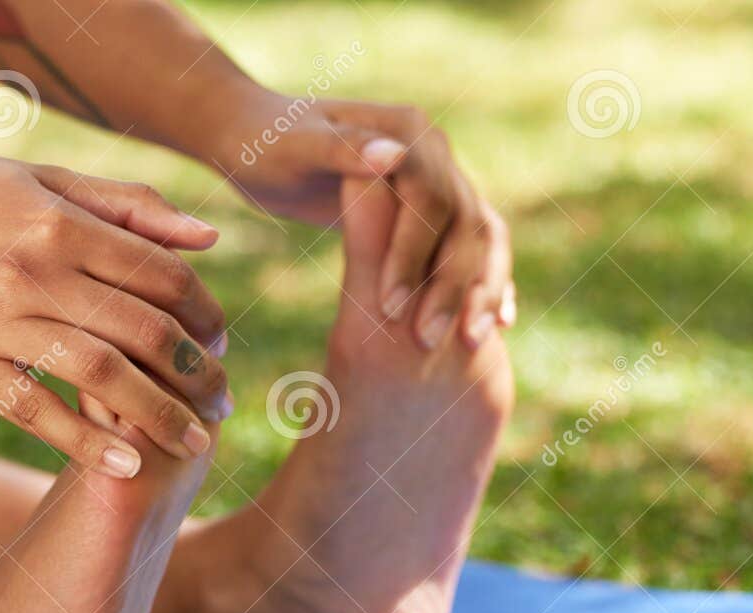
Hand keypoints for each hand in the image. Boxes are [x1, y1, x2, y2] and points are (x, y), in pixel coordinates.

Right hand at [0, 141, 230, 476]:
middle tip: (223, 406)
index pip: (163, 276)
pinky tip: (127, 467)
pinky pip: (35, 411)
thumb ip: (129, 207)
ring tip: (193, 445)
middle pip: (144, 330)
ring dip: (158, 415)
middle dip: (197, 374)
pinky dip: (85, 443)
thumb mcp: (44, 179)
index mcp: (62, 223)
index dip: (206, 314)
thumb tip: (210, 242)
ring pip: (99, 375)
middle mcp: (34, 270)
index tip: (220, 344)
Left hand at [217, 91, 513, 351]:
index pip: (429, 200)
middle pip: (463, 223)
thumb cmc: (267, 145)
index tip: (391, 308)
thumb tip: (393, 157)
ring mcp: (441, 180)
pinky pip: (469, 249)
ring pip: (478, 238)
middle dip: (450, 285)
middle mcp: (435, 152)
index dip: (415, 255)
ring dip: (479, 290)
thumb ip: (342, 151)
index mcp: (410, 130)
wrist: (259, 139)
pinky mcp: (433, 211)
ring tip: (471, 343)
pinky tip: (493, 327)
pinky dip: (484, 284)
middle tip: (424, 342)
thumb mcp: (294, 149)